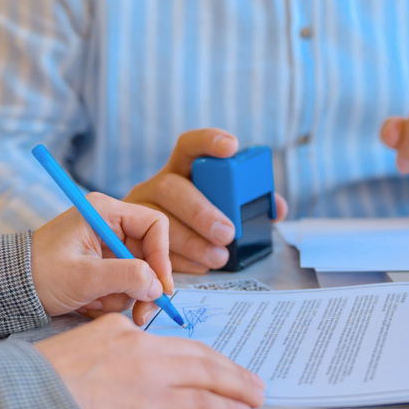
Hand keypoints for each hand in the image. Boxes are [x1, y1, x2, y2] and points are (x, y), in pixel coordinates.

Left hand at [32, 193, 174, 325]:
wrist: (9, 288)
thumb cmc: (40, 274)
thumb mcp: (85, 277)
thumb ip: (126, 277)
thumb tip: (158, 288)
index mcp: (105, 213)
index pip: (154, 225)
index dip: (161, 256)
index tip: (160, 286)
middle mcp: (109, 226)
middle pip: (148, 254)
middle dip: (143, 286)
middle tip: (142, 315)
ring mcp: (105, 248)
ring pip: (137, 275)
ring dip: (121, 296)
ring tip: (93, 303)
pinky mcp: (100, 267)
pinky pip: (121, 285)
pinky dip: (108, 300)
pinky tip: (87, 303)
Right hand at [35, 313, 263, 408]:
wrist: (26, 397)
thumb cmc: (43, 383)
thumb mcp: (79, 350)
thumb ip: (109, 351)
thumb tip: (128, 370)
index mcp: (119, 329)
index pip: (171, 342)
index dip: (200, 355)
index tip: (216, 364)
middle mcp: (139, 345)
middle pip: (196, 354)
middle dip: (227, 367)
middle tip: (251, 379)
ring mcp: (148, 373)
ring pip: (206, 375)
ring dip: (235, 385)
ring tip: (254, 394)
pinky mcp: (152, 404)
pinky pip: (201, 403)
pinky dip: (225, 406)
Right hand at [124, 129, 287, 272]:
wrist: (157, 248)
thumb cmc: (199, 224)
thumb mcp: (223, 208)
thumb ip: (249, 204)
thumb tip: (278, 209)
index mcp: (182, 169)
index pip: (190, 145)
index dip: (208, 141)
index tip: (232, 146)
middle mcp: (157, 184)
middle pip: (171, 187)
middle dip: (201, 211)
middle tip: (228, 233)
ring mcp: (139, 210)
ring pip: (158, 220)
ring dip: (192, 242)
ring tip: (219, 257)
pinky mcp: (130, 238)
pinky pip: (149, 248)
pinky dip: (180, 260)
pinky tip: (201, 266)